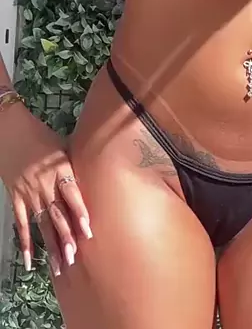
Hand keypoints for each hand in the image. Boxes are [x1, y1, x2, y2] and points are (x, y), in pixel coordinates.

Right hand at [0, 103, 91, 277]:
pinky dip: (25, 243)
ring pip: (41, 223)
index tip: (88, 231)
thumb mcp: (63, 146)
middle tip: (75, 258)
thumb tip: (98, 176)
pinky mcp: (16, 197)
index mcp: (60, 168)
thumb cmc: (41, 137)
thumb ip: (76, 165)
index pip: (71, 194)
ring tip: (60, 266)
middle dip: (66, 237)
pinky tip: (29, 261)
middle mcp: (44, 184)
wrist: (10, 130)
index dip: (80, 213)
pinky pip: (21, 223)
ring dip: (51, 245)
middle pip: (57, 214)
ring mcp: (28, 193)